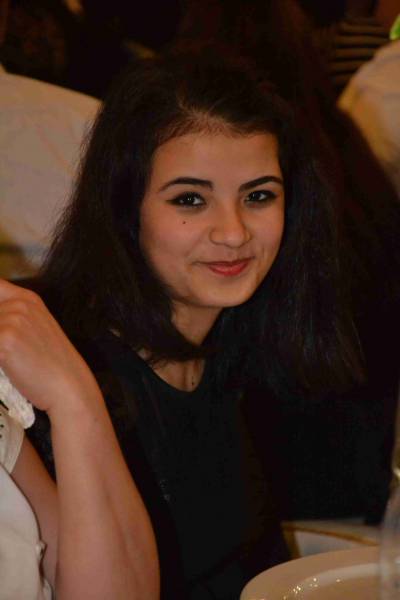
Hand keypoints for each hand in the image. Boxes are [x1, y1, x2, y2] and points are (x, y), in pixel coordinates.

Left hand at [0, 279, 100, 418]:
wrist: (68, 386)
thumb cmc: (51, 364)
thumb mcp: (34, 329)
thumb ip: (10, 316)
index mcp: (27, 299)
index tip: (1, 328)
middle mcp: (19, 304)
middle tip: (5, 347)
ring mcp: (12, 320)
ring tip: (8, 358)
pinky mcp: (5, 341)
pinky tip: (6, 365)